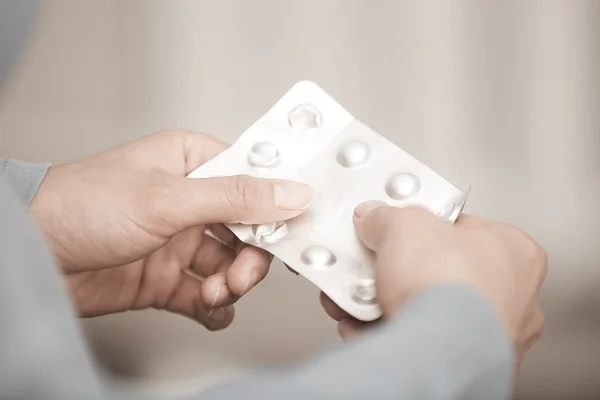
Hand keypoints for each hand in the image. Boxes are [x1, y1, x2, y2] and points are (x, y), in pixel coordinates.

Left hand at [30, 130, 312, 329]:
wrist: (32, 253)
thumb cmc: (82, 205)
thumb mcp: (168, 197)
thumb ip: (235, 197)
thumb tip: (291, 192)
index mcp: (192, 163)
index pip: (253, 182)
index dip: (275, 208)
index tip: (291, 233)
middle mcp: (190, 201)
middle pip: (247, 231)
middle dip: (249, 259)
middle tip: (239, 277)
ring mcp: (178, 241)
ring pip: (229, 266)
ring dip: (230, 285)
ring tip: (211, 295)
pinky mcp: (165, 277)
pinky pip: (205, 295)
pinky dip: (213, 307)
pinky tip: (208, 310)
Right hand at [321, 202, 546, 368]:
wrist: (436, 352)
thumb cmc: (450, 290)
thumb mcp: (406, 224)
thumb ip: (388, 216)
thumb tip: (374, 217)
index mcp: (516, 252)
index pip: (464, 227)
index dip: (424, 224)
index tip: (398, 226)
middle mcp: (514, 297)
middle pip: (442, 270)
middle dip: (401, 269)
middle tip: (378, 263)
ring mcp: (491, 336)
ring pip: (429, 309)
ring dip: (391, 301)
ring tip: (367, 295)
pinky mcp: (463, 365)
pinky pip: (419, 340)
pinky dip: (390, 332)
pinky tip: (367, 324)